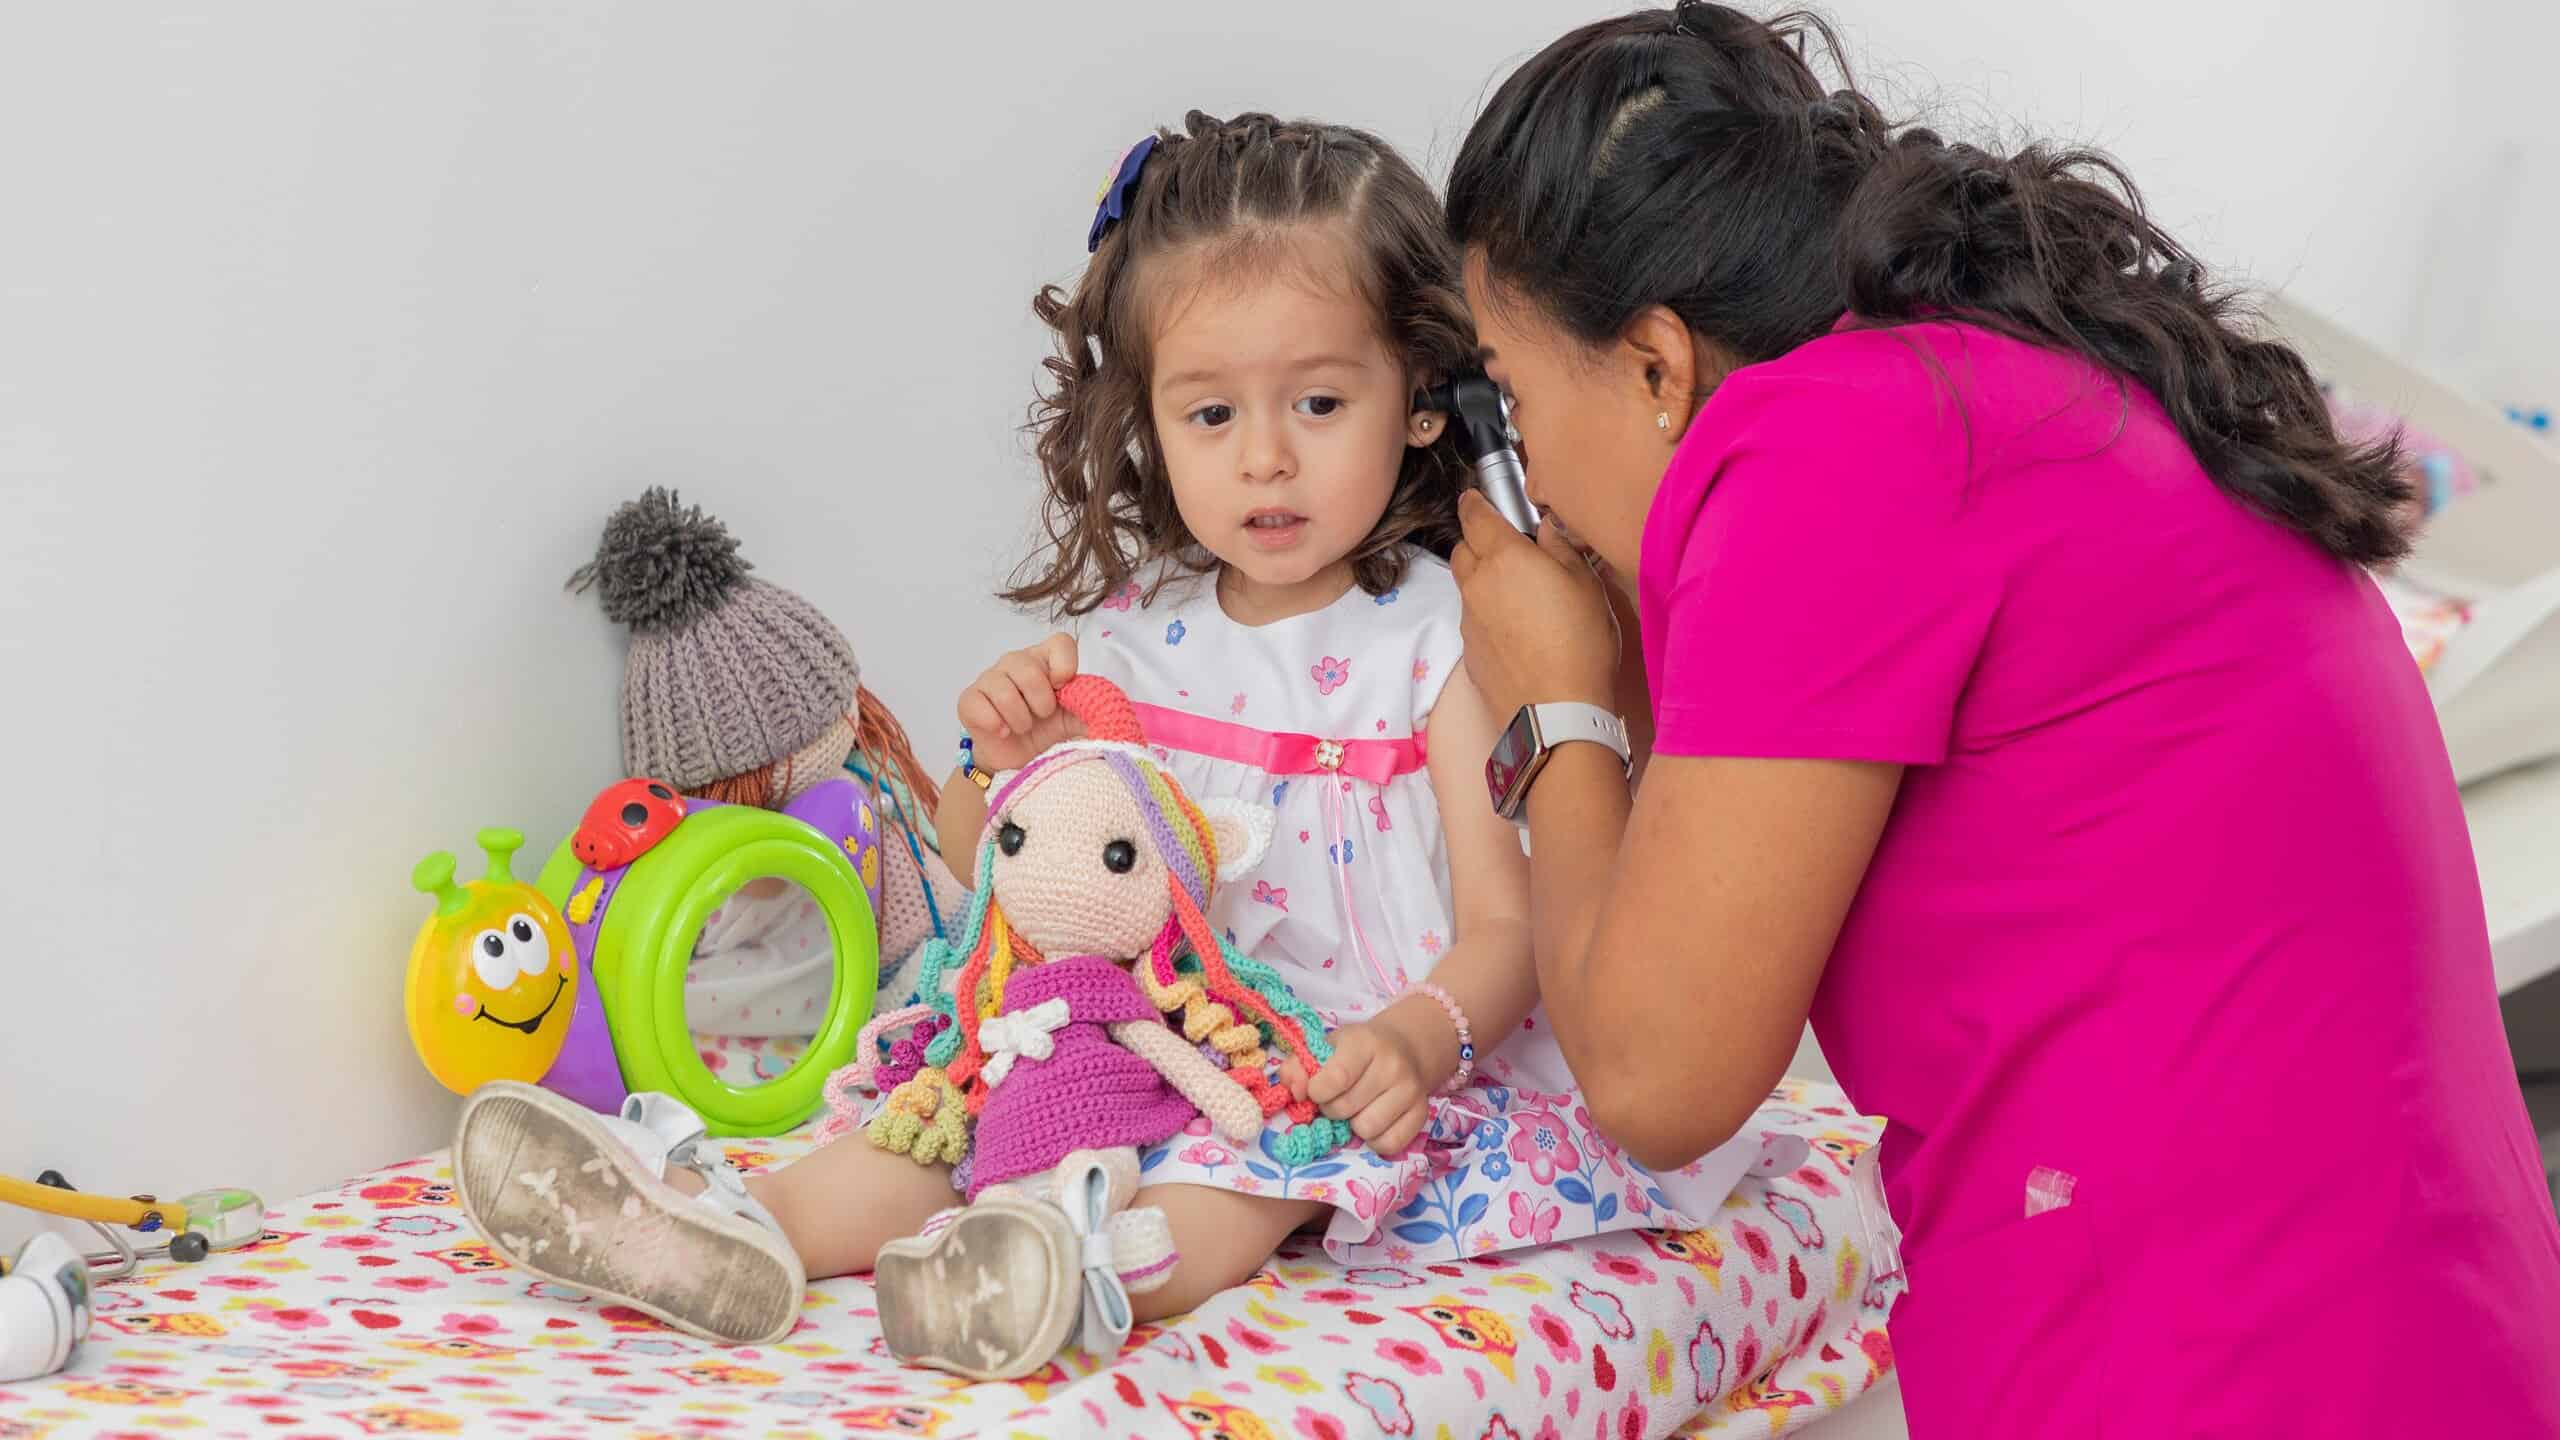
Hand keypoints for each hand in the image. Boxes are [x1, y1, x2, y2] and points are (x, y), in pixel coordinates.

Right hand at [956, 633, 1082, 770]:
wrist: (1019, 761)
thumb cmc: (1048, 732)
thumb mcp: (1076, 721)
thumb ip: (1093, 711)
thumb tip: (1110, 711)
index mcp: (1046, 660)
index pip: (1060, 642)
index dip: (1065, 666)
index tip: (1063, 690)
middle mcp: (1016, 662)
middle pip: (1028, 667)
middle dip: (1041, 702)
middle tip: (1042, 716)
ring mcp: (990, 678)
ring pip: (1003, 688)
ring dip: (1020, 718)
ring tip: (1023, 728)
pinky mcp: (969, 699)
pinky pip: (979, 705)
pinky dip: (996, 724)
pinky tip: (1003, 732)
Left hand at [1299, 1003, 1459, 1157]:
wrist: (1405, 1048)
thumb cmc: (1356, 1050)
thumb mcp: (1325, 1047)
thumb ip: (1298, 1066)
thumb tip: (1296, 1092)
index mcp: (1365, 1042)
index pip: (1336, 1078)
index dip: (1317, 1091)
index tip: (1316, 1090)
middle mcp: (1392, 1065)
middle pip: (1345, 1108)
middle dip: (1332, 1108)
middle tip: (1337, 1098)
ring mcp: (1410, 1090)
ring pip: (1367, 1129)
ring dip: (1354, 1125)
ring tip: (1357, 1109)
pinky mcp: (1422, 1113)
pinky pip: (1389, 1144)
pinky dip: (1375, 1140)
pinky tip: (1374, 1122)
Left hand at [1449, 492, 1618, 724]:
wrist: (1555, 711)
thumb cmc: (1579, 642)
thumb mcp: (1584, 583)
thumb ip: (1560, 546)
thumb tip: (1545, 526)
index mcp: (1503, 556)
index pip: (1473, 515)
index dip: (1474, 502)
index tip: (1475, 498)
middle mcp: (1476, 584)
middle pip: (1463, 550)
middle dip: (1478, 542)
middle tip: (1507, 548)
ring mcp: (1468, 620)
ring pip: (1467, 587)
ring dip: (1484, 582)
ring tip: (1519, 595)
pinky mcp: (1470, 653)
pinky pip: (1473, 621)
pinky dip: (1488, 616)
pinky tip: (1517, 632)